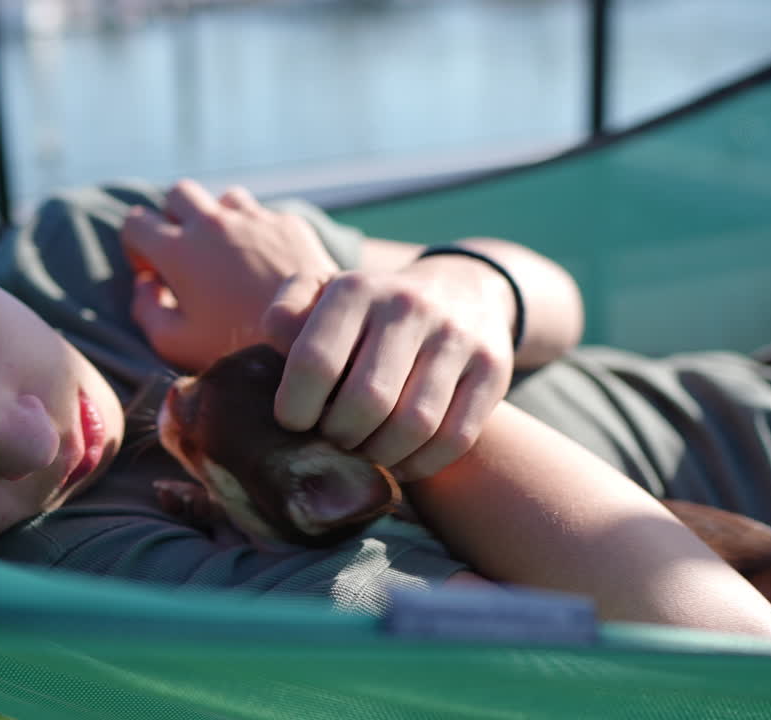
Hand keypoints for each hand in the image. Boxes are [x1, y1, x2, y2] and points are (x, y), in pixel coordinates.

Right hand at [120, 179, 337, 371]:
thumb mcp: (175, 343)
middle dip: (174, 216)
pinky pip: (265, 215)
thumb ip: (146, 311)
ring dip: (219, 219)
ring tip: (228, 254)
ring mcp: (255, 219)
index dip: (137, 247)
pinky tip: (267, 263)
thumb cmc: (236, 346)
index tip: (153, 272)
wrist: (306, 335)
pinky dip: (258, 232)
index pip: (136, 223)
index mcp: (179, 250)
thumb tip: (146, 284)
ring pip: (225, 198)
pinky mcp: (290, 224)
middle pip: (178, 193)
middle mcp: (214, 223)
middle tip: (186, 252)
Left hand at [262, 254, 517, 481]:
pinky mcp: (493, 369)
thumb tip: (277, 344)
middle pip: (368, 400)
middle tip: (333, 438)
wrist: (463, 290)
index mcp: (357, 290)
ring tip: (365, 449)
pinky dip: (421, 463)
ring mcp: (457, 337)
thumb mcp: (322, 294)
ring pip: (414, 424)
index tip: (294, 420)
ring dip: (380, 454)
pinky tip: (400, 461)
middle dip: (340, 436)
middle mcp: (409, 307)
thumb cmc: (371, 310)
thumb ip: (286, 315)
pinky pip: (455, 438)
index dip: (297, 407)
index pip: (316, 361)